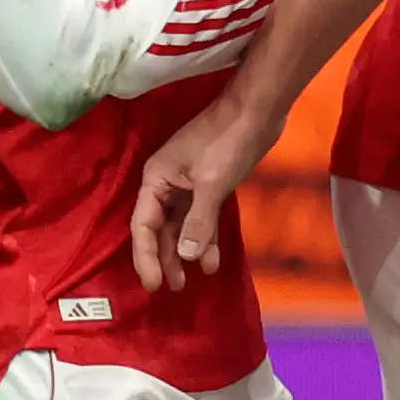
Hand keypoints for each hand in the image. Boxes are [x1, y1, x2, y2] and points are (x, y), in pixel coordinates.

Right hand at [127, 89, 278, 290]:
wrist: (256, 111)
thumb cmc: (228, 142)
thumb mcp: (211, 184)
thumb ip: (197, 222)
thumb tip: (185, 256)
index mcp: (156, 179)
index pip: (143, 226)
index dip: (146, 257)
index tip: (154, 284)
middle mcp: (165, 184)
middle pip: (158, 229)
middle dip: (165, 258)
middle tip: (174, 288)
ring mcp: (186, 185)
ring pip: (179, 226)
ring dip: (185, 252)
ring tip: (190, 280)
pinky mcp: (207, 186)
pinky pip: (199, 218)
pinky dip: (204, 238)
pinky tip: (210, 259)